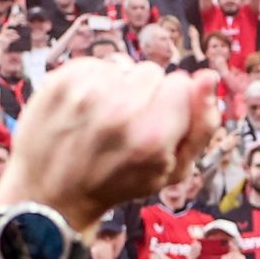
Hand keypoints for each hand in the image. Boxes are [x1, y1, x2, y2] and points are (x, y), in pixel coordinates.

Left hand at [0, 57, 222, 232]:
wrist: (50, 194)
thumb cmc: (117, 184)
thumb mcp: (173, 172)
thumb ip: (202, 127)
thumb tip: (209, 77)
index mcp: (153, 136)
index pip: (183, 84)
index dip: (172, 105)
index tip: (154, 127)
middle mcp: (121, 110)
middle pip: (153, 72)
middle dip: (146, 94)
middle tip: (126, 127)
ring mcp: (87, 92)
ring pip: (124, 66)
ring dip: (119, 87)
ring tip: (103, 118)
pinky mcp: (61, 81)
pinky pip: (96, 64)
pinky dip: (93, 82)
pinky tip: (84, 110)